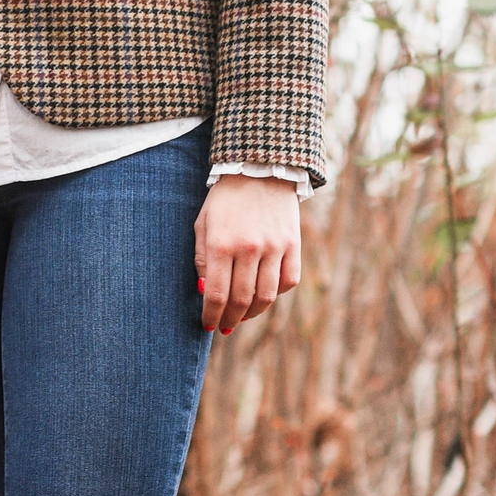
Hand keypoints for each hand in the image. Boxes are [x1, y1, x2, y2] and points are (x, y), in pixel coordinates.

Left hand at [194, 175, 300, 333]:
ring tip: (242, 316)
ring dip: (252, 313)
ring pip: (266, 296)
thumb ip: (202, 260)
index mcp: (222, 245)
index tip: (208, 326)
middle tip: (224, 326)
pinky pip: (288, 281)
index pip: (217, 295)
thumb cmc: (225, 201)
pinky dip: (275, 294)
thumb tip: (206, 293)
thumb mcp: (203, 226)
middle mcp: (249, 248)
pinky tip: (263, 295)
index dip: (212, 316)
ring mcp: (274, 246)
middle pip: (241, 300)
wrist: (260, 169)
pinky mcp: (293, 243)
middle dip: (230, 320)